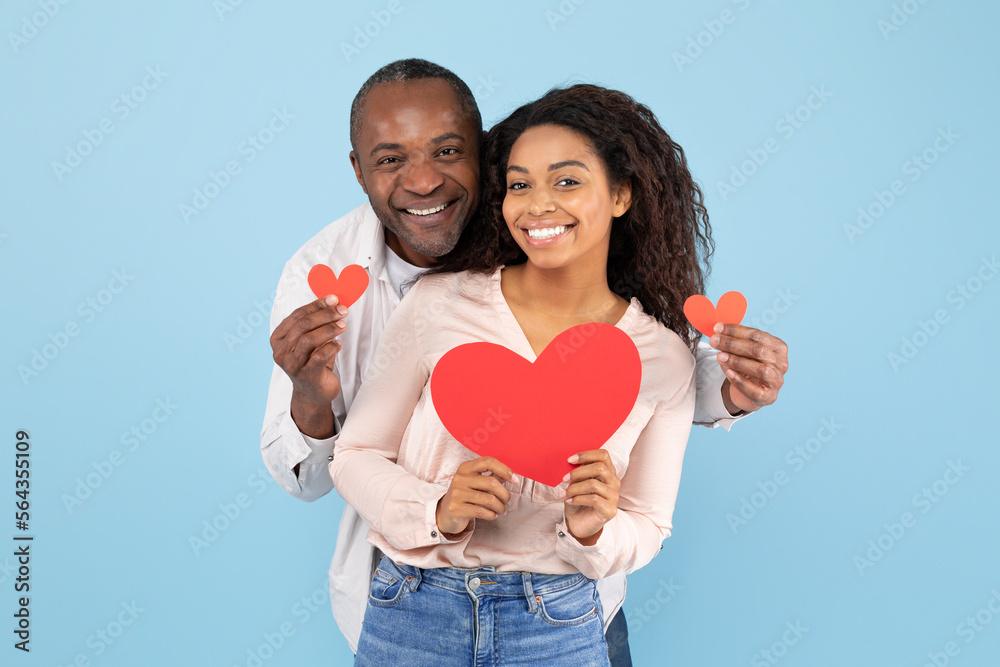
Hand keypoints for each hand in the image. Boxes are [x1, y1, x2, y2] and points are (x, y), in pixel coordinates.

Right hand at [270, 295, 348, 436]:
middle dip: (325, 315)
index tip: (334, 299)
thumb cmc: (312, 362)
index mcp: (278, 339)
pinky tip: (338, 344)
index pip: (297, 315)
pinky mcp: (306, 376)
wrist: (313, 393)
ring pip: (308, 339)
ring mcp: (292, 365)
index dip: (316, 305)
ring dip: (329, 329)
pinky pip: (319, 357)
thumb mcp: (310, 341)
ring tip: (343, 325)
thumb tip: (334, 303)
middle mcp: (281, 351)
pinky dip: (331, 347)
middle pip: (302, 325)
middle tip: (342, 310)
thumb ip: (315, 324)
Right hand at [436, 457, 514, 535]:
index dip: (504, 469)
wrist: (446, 512)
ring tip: (502, 510)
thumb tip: (510, 476)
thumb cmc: (466, 495)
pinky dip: (492, 515)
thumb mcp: (476, 482)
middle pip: (491, 482)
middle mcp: (459, 479)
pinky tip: (493, 515)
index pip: (488, 461)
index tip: (515, 479)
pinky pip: (481, 511)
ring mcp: (456, 494)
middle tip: (507, 501)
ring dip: (500, 507)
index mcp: (465, 468)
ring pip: (489, 499)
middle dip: (505, 494)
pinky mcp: (456, 509)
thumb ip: (492, 476)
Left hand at [562, 450, 619, 545]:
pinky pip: (593, 499)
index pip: (603, 455)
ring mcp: (614, 496)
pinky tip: (569, 501)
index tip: (569, 460)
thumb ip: (577, 472)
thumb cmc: (578, 499)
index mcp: (608, 471)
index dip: (586, 455)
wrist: (579, 523)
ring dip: (574, 488)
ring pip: (594, 484)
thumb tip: (569, 463)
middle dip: (578, 472)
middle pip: (600, 468)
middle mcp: (614, 482)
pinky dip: (578, 499)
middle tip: (564, 478)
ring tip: (563, 493)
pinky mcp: (610, 510)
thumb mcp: (576, 483)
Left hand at [709, 323, 788, 414]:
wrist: (748, 393)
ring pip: (761, 369)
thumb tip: (718, 333)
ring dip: (737, 361)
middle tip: (714, 341)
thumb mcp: (743, 353)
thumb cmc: (747, 368)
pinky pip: (755, 390)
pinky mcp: (769, 397)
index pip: (757, 335)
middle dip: (733, 344)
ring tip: (720, 356)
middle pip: (758, 350)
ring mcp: (777, 381)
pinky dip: (740, 381)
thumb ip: (734, 343)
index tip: (717, 328)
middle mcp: (781, 363)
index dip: (736, 330)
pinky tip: (728, 373)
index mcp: (778, 347)